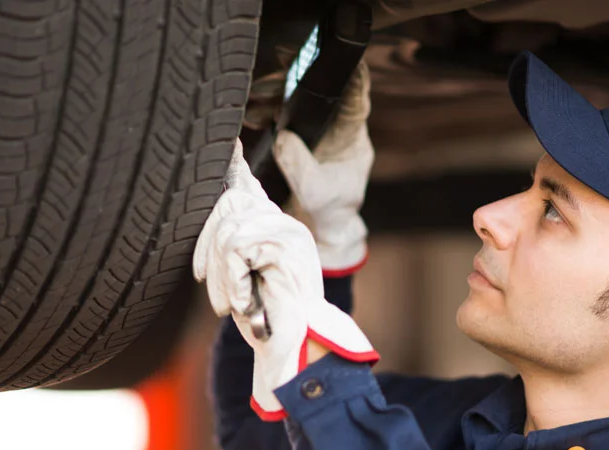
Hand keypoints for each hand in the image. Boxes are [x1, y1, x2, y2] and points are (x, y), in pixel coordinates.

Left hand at [194, 141, 378, 420]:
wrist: (294, 349)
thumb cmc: (267, 318)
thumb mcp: (240, 276)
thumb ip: (230, 246)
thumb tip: (213, 216)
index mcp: (273, 226)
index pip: (248, 185)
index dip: (233, 163)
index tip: (226, 144)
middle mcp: (283, 221)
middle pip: (227, 202)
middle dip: (206, 247)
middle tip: (208, 288)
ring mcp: (289, 230)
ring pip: (228, 228)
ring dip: (220, 274)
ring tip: (233, 302)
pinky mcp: (287, 244)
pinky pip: (237, 246)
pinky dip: (231, 279)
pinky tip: (243, 301)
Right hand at [273, 60, 373, 275]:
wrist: (317, 230)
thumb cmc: (325, 213)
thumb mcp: (313, 192)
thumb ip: (300, 166)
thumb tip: (284, 136)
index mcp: (352, 139)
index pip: (355, 101)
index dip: (347, 78)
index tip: (333, 61)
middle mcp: (337, 129)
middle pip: (320, 93)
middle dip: (295, 82)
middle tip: (268, 81)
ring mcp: (317, 131)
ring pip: (299, 101)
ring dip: (275, 96)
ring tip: (254, 101)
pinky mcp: (299, 137)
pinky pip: (284, 114)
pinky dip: (267, 110)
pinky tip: (252, 114)